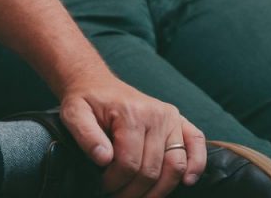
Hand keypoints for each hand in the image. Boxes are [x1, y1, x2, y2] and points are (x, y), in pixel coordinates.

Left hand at [59, 69, 205, 195]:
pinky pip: (196, 143)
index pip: (129, 163)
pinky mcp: (179, 121)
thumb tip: (104, 159)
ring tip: (141, 197)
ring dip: (159, 190)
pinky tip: (186, 182)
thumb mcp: (73, 114)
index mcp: (131, 113)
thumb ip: (85, 136)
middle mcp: (156, 114)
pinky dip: (196, 165)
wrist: (97, 84)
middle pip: (151, 170)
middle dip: (133, 191)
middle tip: (117, 195)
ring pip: (175, 166)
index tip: (102, 186)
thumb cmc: (86, 102)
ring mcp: (171, 118)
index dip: (115, 182)